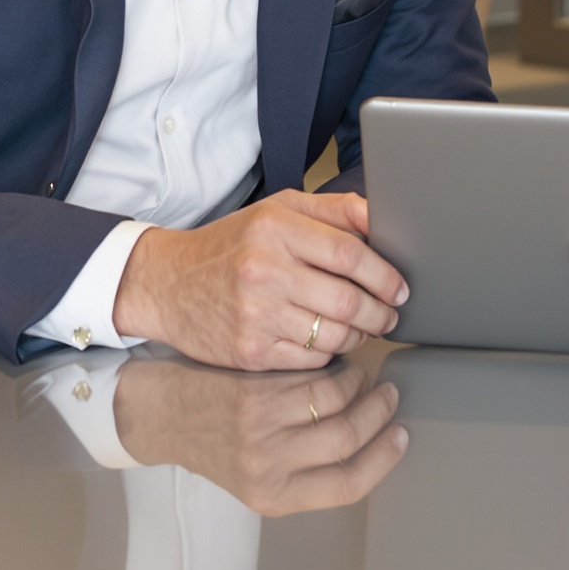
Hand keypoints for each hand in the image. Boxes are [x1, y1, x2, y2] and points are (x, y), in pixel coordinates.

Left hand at [112, 356, 408, 516]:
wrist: (163, 416)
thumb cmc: (215, 443)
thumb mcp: (258, 478)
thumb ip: (306, 471)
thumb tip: (368, 445)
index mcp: (275, 498)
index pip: (348, 486)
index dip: (383, 460)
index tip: (400, 437)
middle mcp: (269, 469)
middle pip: (347, 441)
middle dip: (378, 416)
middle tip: (388, 398)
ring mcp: (261, 430)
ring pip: (336, 404)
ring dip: (361, 387)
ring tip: (365, 378)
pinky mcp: (254, 395)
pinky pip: (313, 379)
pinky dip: (335, 370)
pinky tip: (338, 365)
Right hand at [114, 190, 406, 370]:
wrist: (167, 284)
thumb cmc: (231, 245)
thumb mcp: (277, 211)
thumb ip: (332, 210)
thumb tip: (381, 216)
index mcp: (275, 229)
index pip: (349, 254)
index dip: (384, 274)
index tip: (400, 287)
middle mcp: (264, 271)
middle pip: (347, 300)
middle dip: (380, 311)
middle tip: (391, 314)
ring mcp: (255, 315)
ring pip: (333, 334)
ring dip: (361, 335)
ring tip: (366, 328)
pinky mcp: (250, 351)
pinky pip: (311, 359)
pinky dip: (331, 353)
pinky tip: (331, 341)